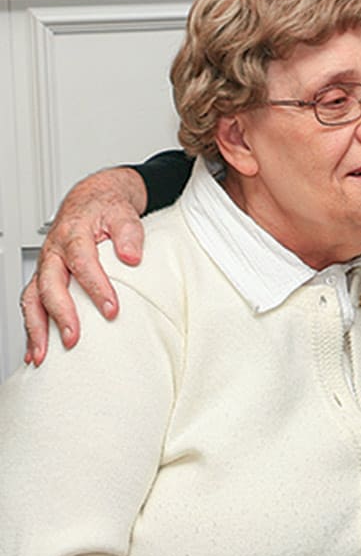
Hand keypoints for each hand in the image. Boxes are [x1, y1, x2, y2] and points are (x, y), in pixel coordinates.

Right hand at [21, 167, 148, 365]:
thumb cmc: (106, 209)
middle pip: (50, 285)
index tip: (111, 308)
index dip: (95, 287)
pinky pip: (32, 304)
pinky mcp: (44, 277)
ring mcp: (46, 266)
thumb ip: (129, 233)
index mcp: (73, 234)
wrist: (92, 199)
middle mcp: (54, 252)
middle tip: (74, 338)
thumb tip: (132, 256)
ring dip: (36, 328)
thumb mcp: (123, 213)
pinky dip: (32, 328)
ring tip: (43, 356)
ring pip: (32, 299)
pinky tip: (36, 351)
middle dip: (60, 314)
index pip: (82, 262)